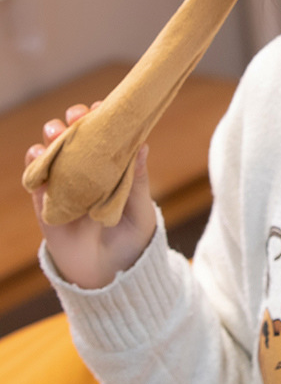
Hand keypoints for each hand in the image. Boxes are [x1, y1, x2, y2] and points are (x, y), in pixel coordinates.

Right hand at [26, 103, 156, 288]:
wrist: (109, 275)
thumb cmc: (131, 240)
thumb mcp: (140, 209)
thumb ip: (138, 179)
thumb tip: (143, 144)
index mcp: (113, 167)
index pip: (106, 135)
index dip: (103, 118)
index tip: (104, 107)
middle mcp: (88, 170)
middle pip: (76, 134)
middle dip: (75, 119)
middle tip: (78, 116)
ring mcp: (65, 182)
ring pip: (52, 148)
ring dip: (52, 134)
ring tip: (57, 132)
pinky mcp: (45, 200)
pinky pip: (34, 175)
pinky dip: (34, 161)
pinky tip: (39, 154)